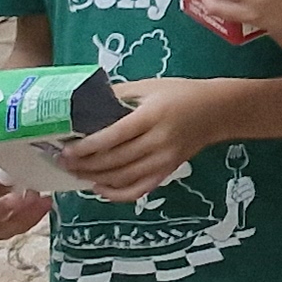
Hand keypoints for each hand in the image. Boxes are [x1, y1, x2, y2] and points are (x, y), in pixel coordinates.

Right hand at [0, 166, 49, 242]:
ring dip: (20, 215)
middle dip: (0, 209)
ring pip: (1, 229)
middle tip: (17, 197)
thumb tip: (6, 166)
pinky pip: (20, 227)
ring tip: (35, 197)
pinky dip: (33, 215)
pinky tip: (44, 202)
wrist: (13, 166)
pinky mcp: (11, 226)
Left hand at [57, 76, 216, 201]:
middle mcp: (157, 141)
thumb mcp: (150, 86)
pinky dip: (116, 194)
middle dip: (84, 164)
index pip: (112, 137)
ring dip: (94, 178)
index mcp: (152, 116)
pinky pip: (138, 190)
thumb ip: (119, 95)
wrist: (218, 110)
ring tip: (75, 173)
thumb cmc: (182, 93)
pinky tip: (99, 188)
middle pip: (114, 160)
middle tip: (63, 162)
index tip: (66, 149)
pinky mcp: (168, 172)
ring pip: (122, 178)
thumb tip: (85, 104)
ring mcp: (164, 160)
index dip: (86, 147)